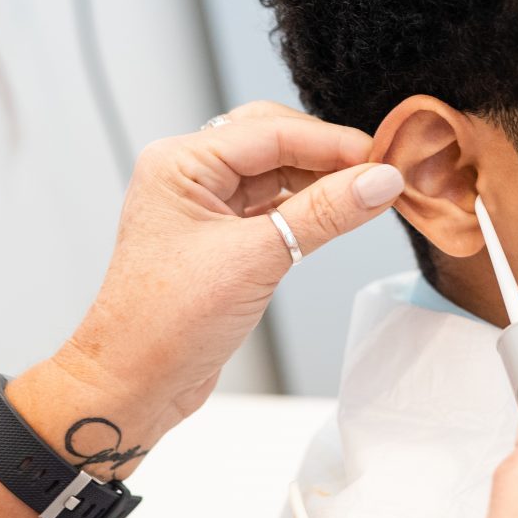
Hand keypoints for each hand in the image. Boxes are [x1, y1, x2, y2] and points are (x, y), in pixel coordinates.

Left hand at [46, 101, 403, 441]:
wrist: (134, 384)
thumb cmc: (166, 324)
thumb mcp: (256, 260)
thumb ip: (323, 214)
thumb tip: (379, 181)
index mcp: (180, 163)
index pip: (271, 132)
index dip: (332, 143)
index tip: (384, 159)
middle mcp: (188, 176)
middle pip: (273, 143)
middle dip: (327, 155)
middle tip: (379, 174)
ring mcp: (202, 208)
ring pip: (275, 175)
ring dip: (319, 183)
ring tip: (368, 195)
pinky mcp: (219, 241)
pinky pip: (271, 208)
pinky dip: (306, 211)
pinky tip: (339, 216)